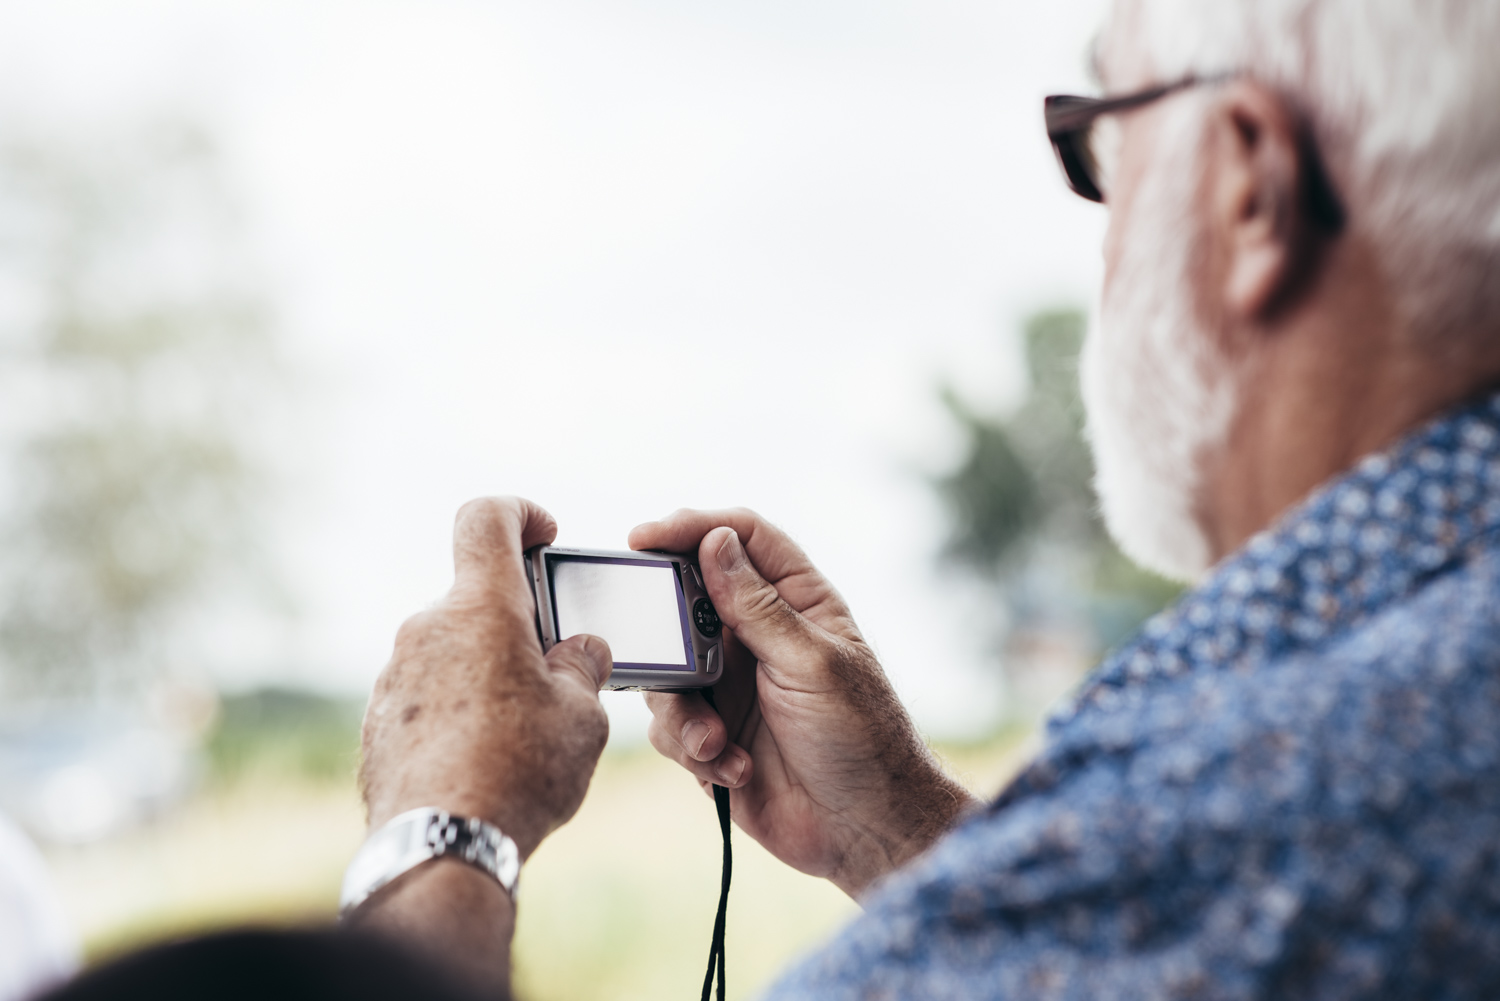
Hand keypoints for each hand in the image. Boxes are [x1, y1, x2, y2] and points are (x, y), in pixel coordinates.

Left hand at [353, 498, 612, 990]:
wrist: (441, 849)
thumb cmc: (520, 773)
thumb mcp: (583, 715)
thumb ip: (584, 667)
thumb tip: (580, 651)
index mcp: (481, 609)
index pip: (486, 519)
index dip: (520, 513)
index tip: (546, 535)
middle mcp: (427, 630)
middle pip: (477, 599)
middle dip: (520, 624)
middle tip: (558, 670)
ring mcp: (394, 677)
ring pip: (451, 651)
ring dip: (488, 671)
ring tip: (526, 729)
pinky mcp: (379, 723)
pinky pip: (426, 696)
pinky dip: (458, 710)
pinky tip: (486, 759)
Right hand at [631, 509, 976, 898]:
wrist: (863, 829)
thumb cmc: (861, 737)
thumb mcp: (810, 663)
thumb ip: (757, 605)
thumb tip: (715, 540)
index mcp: (795, 601)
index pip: (740, 539)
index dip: (692, 528)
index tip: (643, 539)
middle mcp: (757, 635)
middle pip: (685, 602)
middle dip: (668, 636)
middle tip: (668, 663)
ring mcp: (731, 685)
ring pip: (667, 671)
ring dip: (683, 710)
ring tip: (714, 741)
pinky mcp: (713, 734)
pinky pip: (671, 727)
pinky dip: (694, 748)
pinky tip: (733, 770)